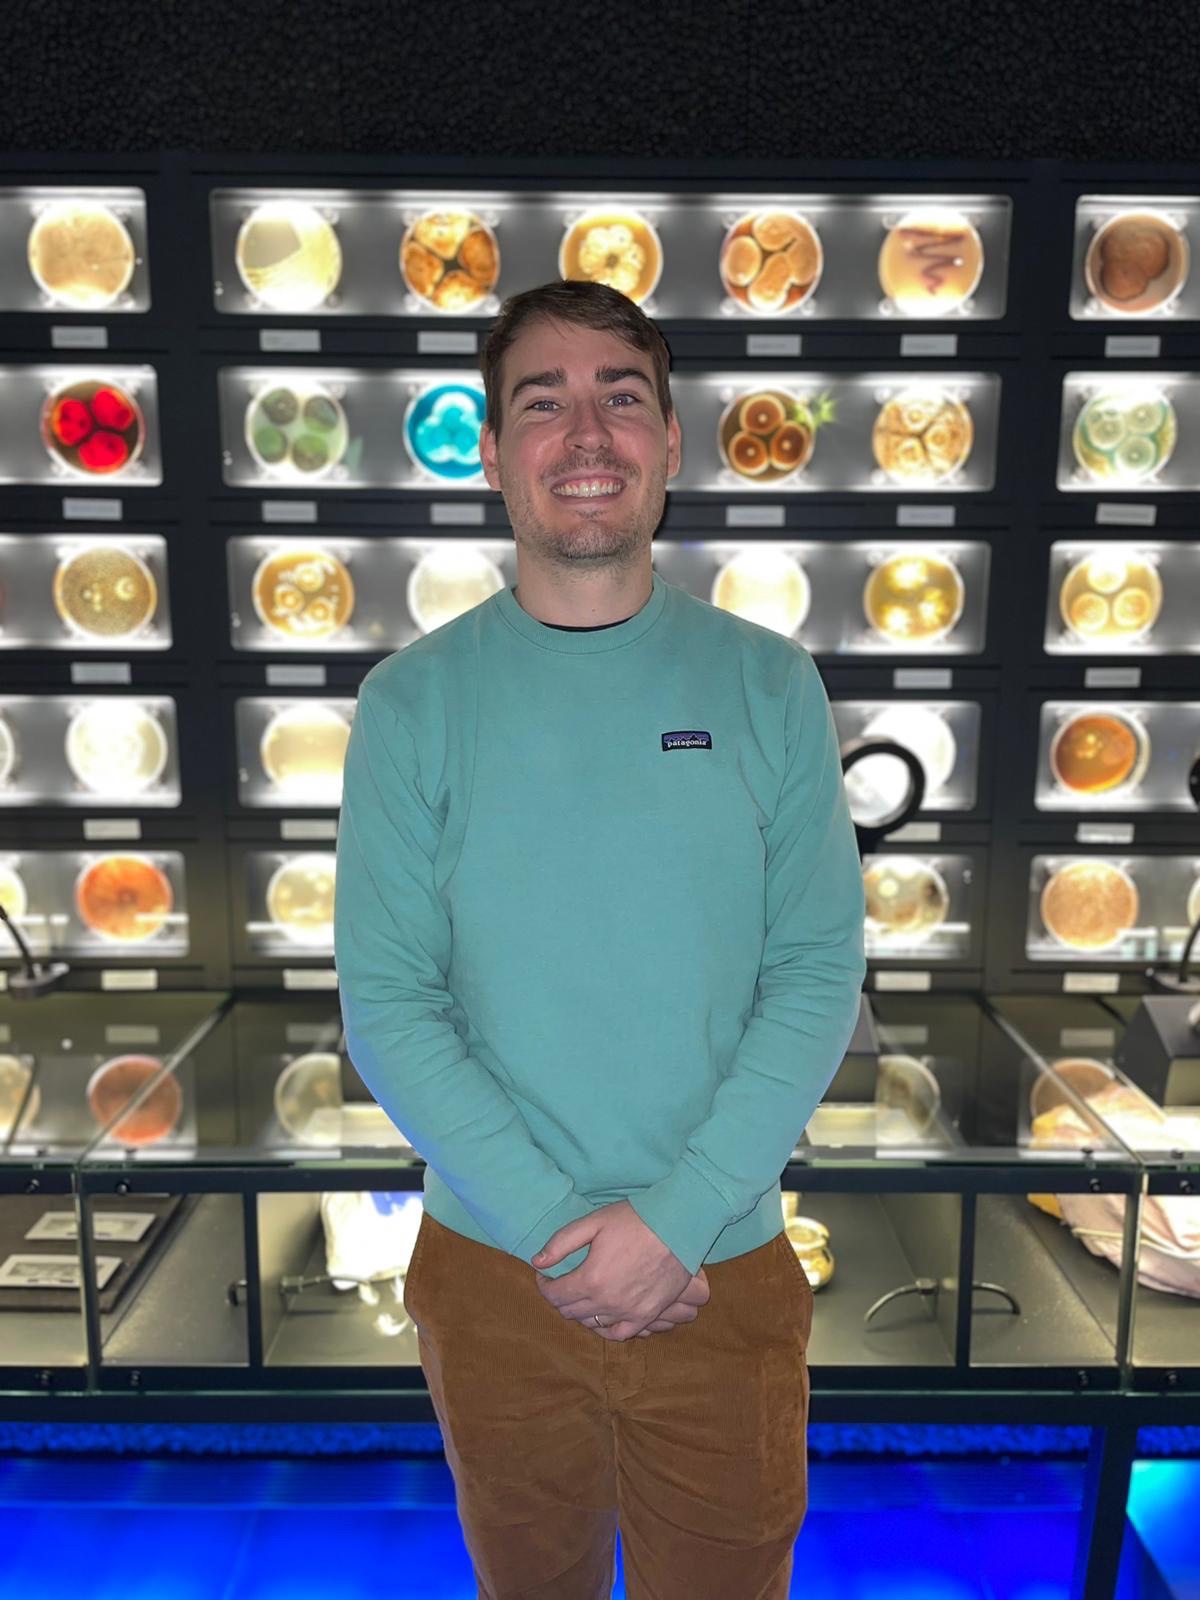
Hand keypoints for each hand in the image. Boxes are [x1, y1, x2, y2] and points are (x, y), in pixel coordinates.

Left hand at [532, 1199, 694, 1340]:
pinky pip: (618, 1334)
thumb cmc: (635, 1220)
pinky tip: (600, 1319)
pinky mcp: (647, 1315)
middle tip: (561, 1282)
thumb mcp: (594, 1222)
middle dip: (559, 1297)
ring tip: (580, 1295)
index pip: (554, 1295)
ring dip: (579, 1311)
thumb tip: (538, 1262)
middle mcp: (606, 1302)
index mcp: (590, 1279)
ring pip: (591, 1324)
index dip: (544, 1284)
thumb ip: (561, 1243)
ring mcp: (628, 1312)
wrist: (678, 1226)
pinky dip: (604, 1330)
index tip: (544, 1274)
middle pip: (570, 1311)